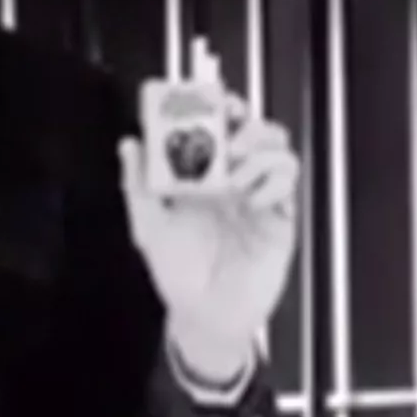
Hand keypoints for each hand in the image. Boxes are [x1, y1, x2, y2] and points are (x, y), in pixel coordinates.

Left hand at [119, 89, 302, 379]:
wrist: (207, 316)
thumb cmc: (177, 273)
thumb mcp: (149, 227)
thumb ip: (138, 185)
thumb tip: (129, 144)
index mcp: (200, 177)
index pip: (215, 129)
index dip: (216, 108)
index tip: (209, 99)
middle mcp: (232, 181)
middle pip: (253, 131)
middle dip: (245, 122)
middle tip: (230, 132)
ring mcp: (259, 197)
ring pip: (277, 152)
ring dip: (260, 151)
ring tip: (238, 171)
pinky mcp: (280, 219)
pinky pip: (287, 186)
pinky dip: (274, 182)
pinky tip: (252, 197)